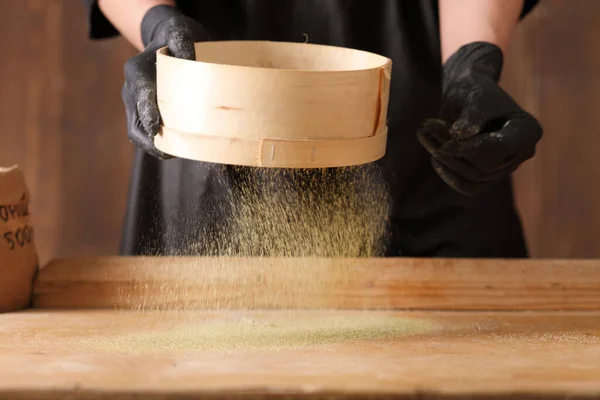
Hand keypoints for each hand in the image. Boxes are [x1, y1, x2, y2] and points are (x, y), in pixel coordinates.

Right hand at [122, 5, 209, 159]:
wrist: (166, 40)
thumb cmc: (176, 37)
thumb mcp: (181, 32)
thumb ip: (184, 43)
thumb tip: (190, 62)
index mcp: (137, 70)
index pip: (140, 95)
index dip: (148, 113)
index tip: (158, 128)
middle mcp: (130, 89)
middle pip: (135, 123)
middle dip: (152, 140)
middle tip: (172, 153)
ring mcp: (134, 103)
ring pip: (138, 133)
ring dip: (155, 147)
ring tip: (177, 155)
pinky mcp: (143, 112)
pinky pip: (146, 134)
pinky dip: (159, 144)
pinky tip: (178, 150)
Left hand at [417, 42, 542, 195]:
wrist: (465, 94)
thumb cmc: (473, 91)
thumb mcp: (473, 97)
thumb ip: (471, 115)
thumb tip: (460, 135)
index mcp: (527, 131)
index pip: (500, 149)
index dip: (472, 146)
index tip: (448, 134)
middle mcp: (521, 153)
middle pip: (486, 167)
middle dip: (453, 149)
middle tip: (427, 126)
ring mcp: (504, 167)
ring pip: (473, 177)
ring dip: (444, 159)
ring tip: (424, 133)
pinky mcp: (487, 176)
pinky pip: (467, 186)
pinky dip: (448, 174)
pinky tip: (433, 157)